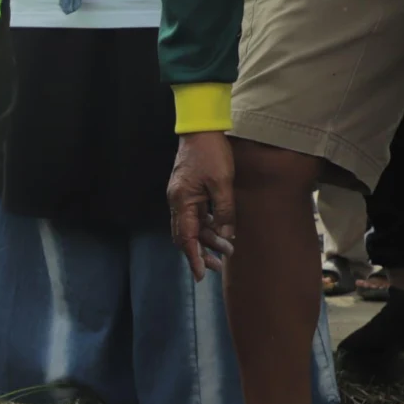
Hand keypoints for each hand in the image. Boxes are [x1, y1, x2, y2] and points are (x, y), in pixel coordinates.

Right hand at [168, 130, 236, 280]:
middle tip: (218, 266)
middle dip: (201, 252)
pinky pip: (194, 215)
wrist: (201, 128)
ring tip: (225, 249)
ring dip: (207, 239)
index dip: (193, 258)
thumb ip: (224, 210)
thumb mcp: (222, 182)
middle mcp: (177, 201)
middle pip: (185, 235)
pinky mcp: (187, 190)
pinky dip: (206, 225)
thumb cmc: (211, 153)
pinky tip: (219, 230)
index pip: (186, 237)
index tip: (200, 276)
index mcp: (182, 201)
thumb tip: (226, 234)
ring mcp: (181, 196)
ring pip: (191, 226)